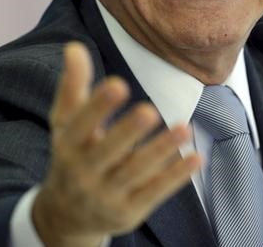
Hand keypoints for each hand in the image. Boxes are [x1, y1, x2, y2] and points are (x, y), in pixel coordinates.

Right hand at [32, 42, 200, 246]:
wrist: (66, 216)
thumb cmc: (72, 155)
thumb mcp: (66, 123)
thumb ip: (74, 86)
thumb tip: (74, 47)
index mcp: (68, 145)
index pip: (80, 125)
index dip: (97, 106)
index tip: (117, 83)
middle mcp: (84, 173)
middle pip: (107, 151)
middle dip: (127, 132)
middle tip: (149, 110)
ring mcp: (107, 195)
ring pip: (137, 172)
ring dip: (161, 150)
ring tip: (184, 128)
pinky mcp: (129, 211)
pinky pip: (154, 192)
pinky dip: (175, 176)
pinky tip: (196, 157)